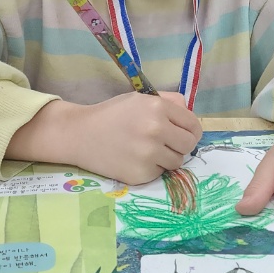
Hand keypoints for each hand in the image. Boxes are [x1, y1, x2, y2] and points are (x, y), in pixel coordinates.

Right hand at [8, 92, 200, 184]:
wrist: (80, 134)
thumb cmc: (111, 114)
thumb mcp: (139, 99)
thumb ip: (168, 102)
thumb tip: (190, 113)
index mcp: (157, 107)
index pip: (193, 125)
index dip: (190, 130)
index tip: (183, 134)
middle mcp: (156, 130)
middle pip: (189, 145)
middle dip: (181, 145)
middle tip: (166, 144)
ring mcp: (149, 154)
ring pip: (177, 162)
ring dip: (166, 158)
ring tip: (147, 151)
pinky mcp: (140, 174)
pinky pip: (159, 173)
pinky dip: (151, 168)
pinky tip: (134, 159)